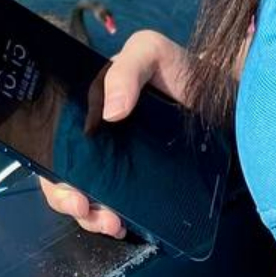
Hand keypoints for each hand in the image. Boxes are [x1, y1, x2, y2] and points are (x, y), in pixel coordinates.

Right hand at [36, 29, 193, 238]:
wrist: (223, 95)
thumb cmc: (179, 70)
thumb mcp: (149, 52)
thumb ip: (126, 70)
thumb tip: (111, 111)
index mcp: (86, 109)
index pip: (54, 142)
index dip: (52, 170)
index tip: (70, 188)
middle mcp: (96, 139)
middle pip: (65, 176)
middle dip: (67, 200)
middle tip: (86, 210)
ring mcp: (118, 164)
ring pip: (88, 198)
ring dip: (91, 218)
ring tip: (111, 224)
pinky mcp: (142, 182)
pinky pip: (118, 206)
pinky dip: (113, 220)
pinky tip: (124, 225)